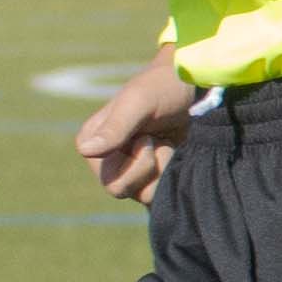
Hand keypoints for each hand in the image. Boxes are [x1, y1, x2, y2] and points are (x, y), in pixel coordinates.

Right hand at [71, 57, 197, 204]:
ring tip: (168, 143)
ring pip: (145, 195)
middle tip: (159, 141)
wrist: (196, 87)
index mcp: (92, 143)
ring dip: (164, 169)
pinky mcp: (152, 175)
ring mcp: (129, 169)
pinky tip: (177, 153)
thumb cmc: (163, 87)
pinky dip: (173, 177)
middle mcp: (106, 159)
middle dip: (150, 167)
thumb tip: (86, 151)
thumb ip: (115, 127)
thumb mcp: (139, 102)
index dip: (135, 164)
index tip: (147, 137)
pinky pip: (160, 195)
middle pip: (125, 190)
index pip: (110, 180)